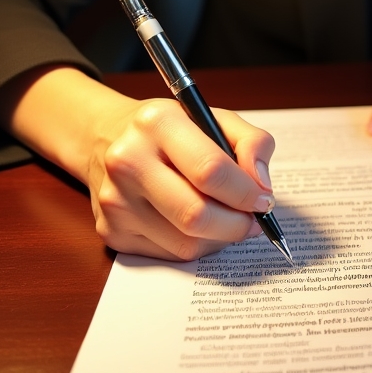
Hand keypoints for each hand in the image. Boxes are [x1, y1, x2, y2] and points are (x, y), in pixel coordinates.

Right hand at [86, 96, 275, 260]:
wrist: (107, 138)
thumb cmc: (172, 129)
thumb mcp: (214, 117)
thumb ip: (252, 142)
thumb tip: (261, 185)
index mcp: (157, 123)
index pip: (210, 170)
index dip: (245, 192)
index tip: (264, 199)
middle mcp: (128, 161)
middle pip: (196, 215)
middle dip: (236, 224)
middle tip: (254, 220)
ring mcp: (115, 201)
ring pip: (185, 243)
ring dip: (220, 239)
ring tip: (229, 220)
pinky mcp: (112, 232)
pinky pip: (170, 255)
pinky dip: (197, 246)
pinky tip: (201, 226)